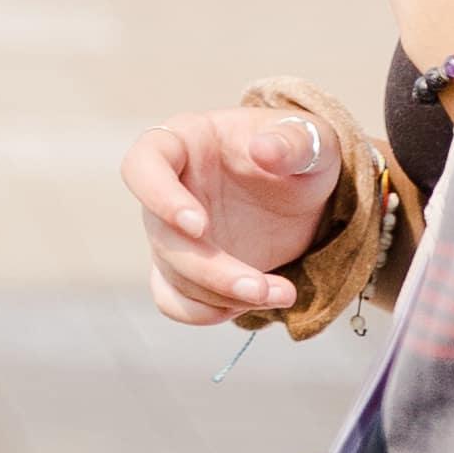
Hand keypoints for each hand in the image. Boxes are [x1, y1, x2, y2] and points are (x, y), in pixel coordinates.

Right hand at [131, 94, 347, 322]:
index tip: (199, 226)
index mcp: (184, 143)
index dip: (159, 197)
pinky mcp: (189, 267)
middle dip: (211, 271)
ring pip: (172, 275)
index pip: (143, 165)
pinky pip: (174, 300)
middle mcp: (168, 189)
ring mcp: (174, 232)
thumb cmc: (299, 151)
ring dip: (221, 296)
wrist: (305, 188)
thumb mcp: (309, 140)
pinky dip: (206, 312)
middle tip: (262, 288)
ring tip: (281, 294)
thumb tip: (264, 149)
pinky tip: (251, 305)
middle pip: (163, 237)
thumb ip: (292, 142)